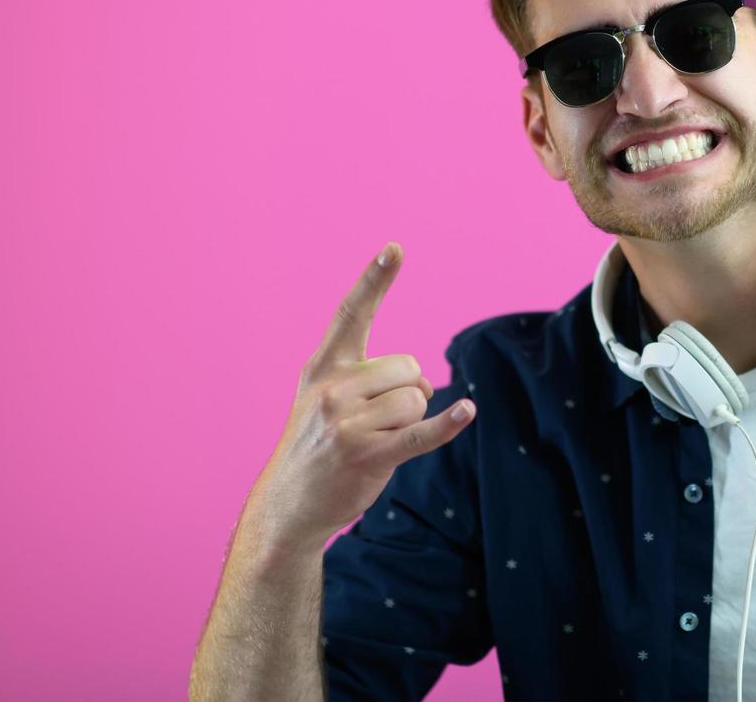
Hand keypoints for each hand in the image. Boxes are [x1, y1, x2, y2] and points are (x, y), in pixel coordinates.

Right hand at [244, 243, 475, 551]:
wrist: (288, 506)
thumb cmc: (316, 448)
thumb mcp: (323, 401)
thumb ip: (368, 378)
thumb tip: (426, 385)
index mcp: (322, 369)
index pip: (351, 314)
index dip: (375, 281)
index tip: (395, 248)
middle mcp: (332, 390)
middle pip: (409, 367)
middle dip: (409, 393)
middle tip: (379, 423)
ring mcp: (347, 424)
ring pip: (417, 400)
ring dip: (411, 422)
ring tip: (378, 443)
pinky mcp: (368, 456)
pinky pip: (419, 433)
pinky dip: (446, 425)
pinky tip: (467, 412)